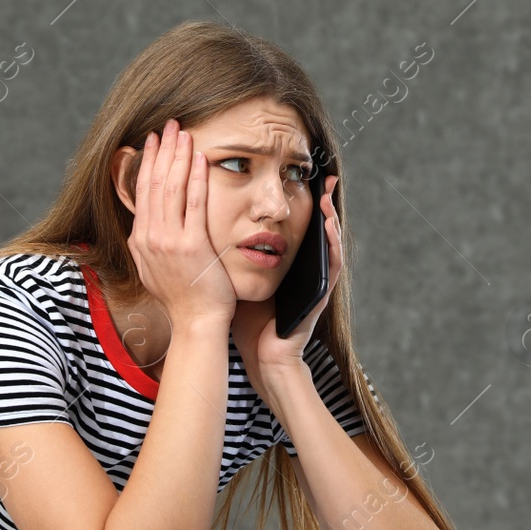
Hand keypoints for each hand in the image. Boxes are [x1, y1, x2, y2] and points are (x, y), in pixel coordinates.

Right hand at [126, 118, 236, 328]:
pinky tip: (201, 158)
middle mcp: (150, 237)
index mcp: (140, 240)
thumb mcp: (154, 268)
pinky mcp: (192, 245)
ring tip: (183, 132)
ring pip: (171, 187)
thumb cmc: (183, 298)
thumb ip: (148, 245)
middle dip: (162, 150)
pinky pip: (195, 203)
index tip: (154, 140)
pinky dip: (196, 177)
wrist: (196, 323)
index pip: (141, 191)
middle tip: (169, 124)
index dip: (147, 161)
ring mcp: (169, 241)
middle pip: (154, 182)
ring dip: (178, 156)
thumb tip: (143, 227)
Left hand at [233, 174, 341, 399]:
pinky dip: (333, 243)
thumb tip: (196, 221)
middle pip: (314, 228)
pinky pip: (332, 264)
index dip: (295, 200)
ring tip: (327, 194)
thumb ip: (225, 253)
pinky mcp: (322, 293)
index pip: (292, 224)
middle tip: (321, 175)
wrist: (260, 355)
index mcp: (284, 261)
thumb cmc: (246, 318)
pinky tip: (330, 226)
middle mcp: (304, 266)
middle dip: (320, 200)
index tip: (293, 174)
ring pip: (328, 241)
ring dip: (330, 216)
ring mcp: (315, 279)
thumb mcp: (235, 276)